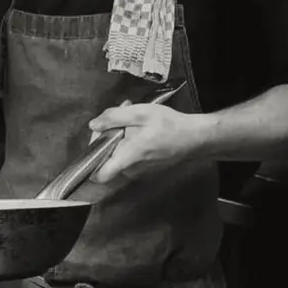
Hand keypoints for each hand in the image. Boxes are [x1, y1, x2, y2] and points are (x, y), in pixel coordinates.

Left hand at [87, 103, 204, 184]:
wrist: (195, 137)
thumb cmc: (169, 125)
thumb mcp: (139, 113)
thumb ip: (114, 118)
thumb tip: (94, 125)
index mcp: (127, 157)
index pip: (99, 175)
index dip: (92, 159)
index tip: (98, 139)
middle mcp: (132, 169)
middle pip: (108, 159)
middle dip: (109, 136)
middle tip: (120, 118)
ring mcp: (140, 170)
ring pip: (119, 155)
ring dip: (121, 137)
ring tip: (133, 119)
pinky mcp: (147, 167)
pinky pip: (131, 156)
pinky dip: (131, 142)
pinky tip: (142, 127)